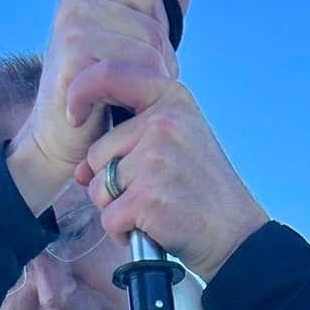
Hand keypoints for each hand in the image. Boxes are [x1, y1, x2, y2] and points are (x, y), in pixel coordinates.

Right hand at [10, 0, 193, 195]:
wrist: (55, 144)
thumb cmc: (96, 98)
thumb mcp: (129, 47)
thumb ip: (156, 12)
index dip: (159, 42)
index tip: (135, 70)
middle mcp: (76, 0)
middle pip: (153, 29)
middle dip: (154, 70)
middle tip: (123, 96)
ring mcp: (72, 26)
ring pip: (148, 54)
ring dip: (142, 90)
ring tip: (114, 104)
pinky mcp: (72, 57)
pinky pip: (131, 75)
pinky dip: (125, 103)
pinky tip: (99, 113)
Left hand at [73, 77, 269, 281]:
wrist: (235, 236)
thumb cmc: (203, 193)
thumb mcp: (180, 142)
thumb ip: (133, 139)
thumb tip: (81, 169)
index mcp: (171, 99)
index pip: (108, 74)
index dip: (80, 92)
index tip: (74, 115)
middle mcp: (162, 124)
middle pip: (98, 152)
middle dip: (111, 182)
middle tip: (149, 194)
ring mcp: (155, 160)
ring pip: (100, 187)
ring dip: (116, 209)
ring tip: (151, 211)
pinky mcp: (148, 198)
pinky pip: (109, 218)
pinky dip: (122, 232)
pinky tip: (149, 229)